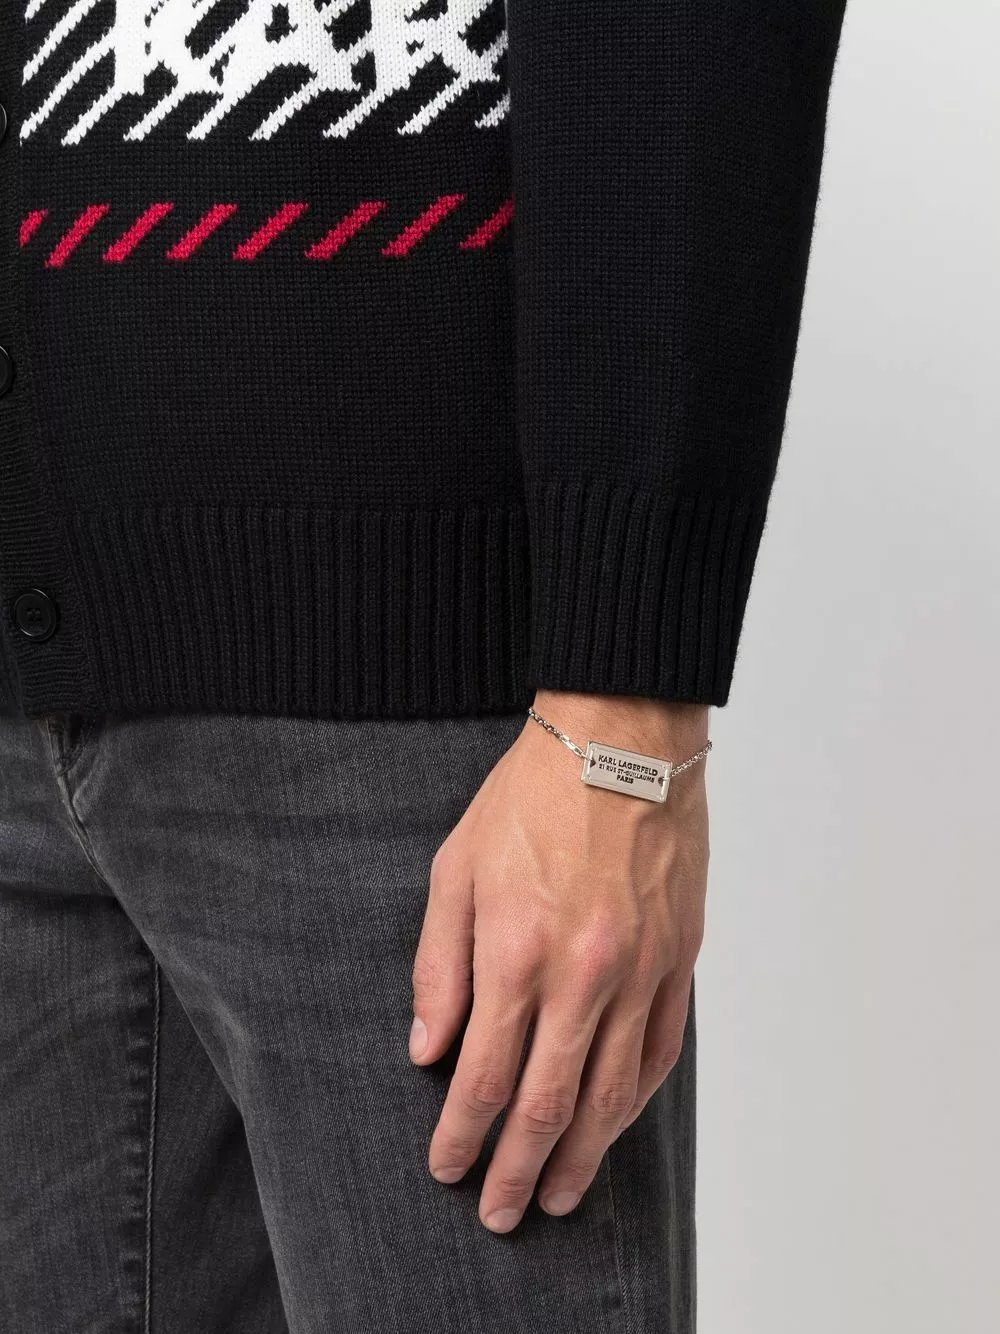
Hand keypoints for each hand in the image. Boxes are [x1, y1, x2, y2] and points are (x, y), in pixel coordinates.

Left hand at [409, 689, 710, 1232]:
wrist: (621, 740)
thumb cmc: (529, 798)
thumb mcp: (456, 869)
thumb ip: (439, 967)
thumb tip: (428, 1051)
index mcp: (516, 951)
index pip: (483, 1077)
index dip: (462, 1137)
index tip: (448, 1169)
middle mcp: (582, 974)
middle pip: (546, 1104)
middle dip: (516, 1171)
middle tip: (501, 1214)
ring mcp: (639, 971)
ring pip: (611, 1093)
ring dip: (581, 1155)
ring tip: (559, 1194)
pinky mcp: (679, 959)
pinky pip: (659, 1051)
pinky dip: (634, 1100)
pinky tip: (612, 1124)